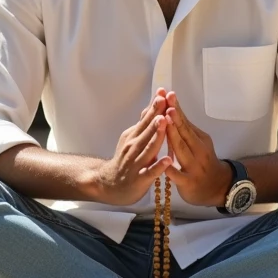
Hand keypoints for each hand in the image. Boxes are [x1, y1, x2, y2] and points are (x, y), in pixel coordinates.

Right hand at [93, 89, 172, 205]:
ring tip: (165, 122)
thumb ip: (143, 125)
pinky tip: (167, 161)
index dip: (154, 106)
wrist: (109, 184)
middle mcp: (134, 147)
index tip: (163, 93)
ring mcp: (136, 163)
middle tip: (165, 102)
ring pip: (148, 148)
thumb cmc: (125, 160)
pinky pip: (150, 172)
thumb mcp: (131, 139)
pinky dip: (158, 166)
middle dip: (156, 115)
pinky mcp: (139, 179)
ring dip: (157, 135)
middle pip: (147, 130)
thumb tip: (152, 106)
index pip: (146, 119)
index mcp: (134, 136)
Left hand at [164, 91, 230, 206]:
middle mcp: (198, 150)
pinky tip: (164, 164)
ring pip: (182, 150)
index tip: (169, 95)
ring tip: (165, 124)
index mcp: (199, 139)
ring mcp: (193, 166)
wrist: (217, 187)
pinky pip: (179, 176)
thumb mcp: (197, 143)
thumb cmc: (202, 161)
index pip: (186, 122)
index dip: (177, 109)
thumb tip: (170, 107)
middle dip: (175, 119)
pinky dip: (171, 169)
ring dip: (173, 137)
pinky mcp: (188, 183)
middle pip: (185, 133)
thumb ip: (184, 129)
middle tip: (167, 105)